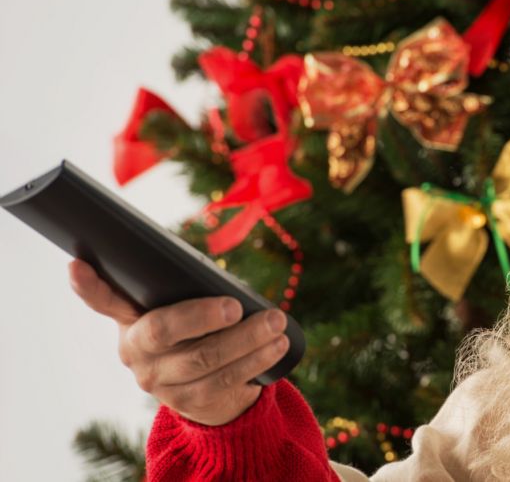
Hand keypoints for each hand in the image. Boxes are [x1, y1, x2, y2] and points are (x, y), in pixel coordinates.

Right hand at [67, 258, 289, 425]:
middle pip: (165, 330)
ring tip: (276, 322)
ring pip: (205, 358)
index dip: (89, 285)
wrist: (208, 387)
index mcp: (130, 321)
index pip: (105, 300)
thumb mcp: (186, 308)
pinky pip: (226, 380)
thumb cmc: (198, 330)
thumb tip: (213, 276)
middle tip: (235, 306)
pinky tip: (276, 346)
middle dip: (203, 316)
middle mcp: (137, 353)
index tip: (76, 264)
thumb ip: (185, 291)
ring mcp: (161, 381)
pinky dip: (256, 360)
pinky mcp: (189, 401)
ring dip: (247, 339)